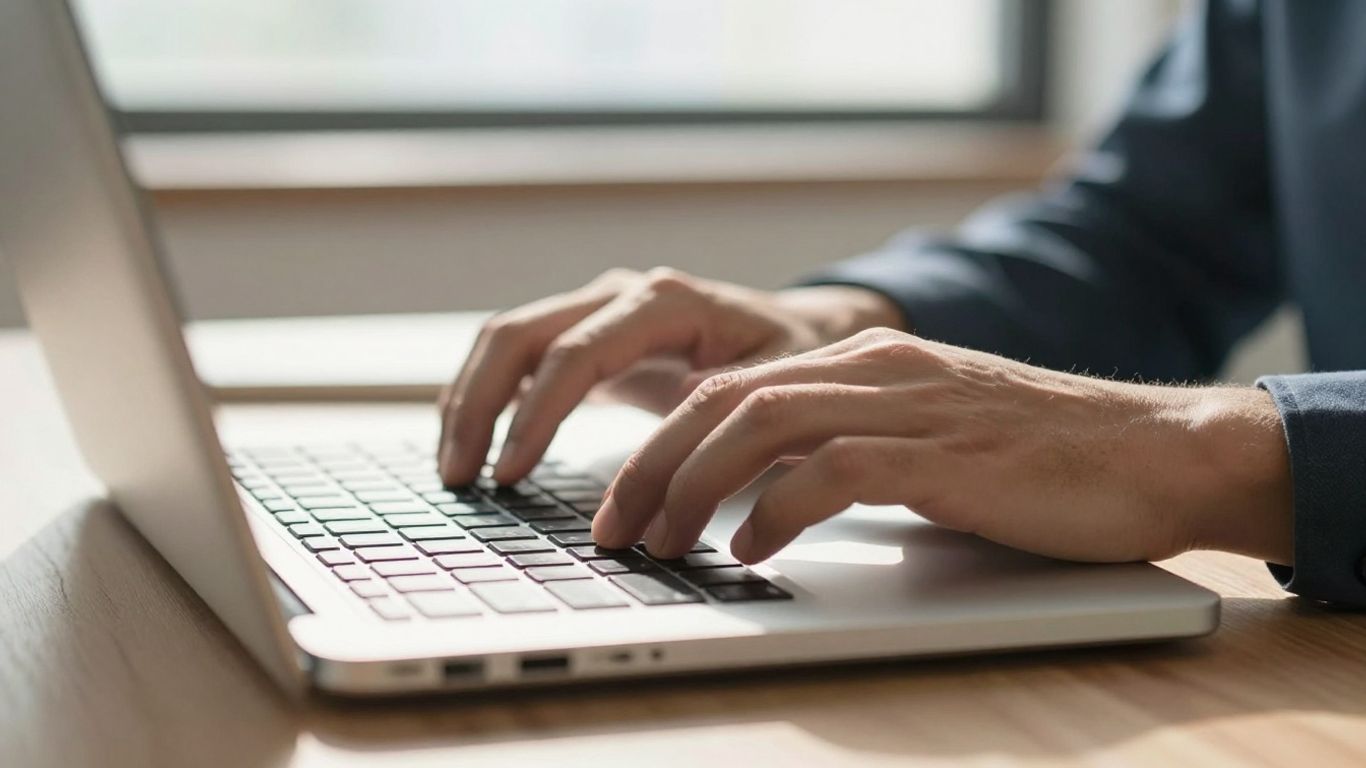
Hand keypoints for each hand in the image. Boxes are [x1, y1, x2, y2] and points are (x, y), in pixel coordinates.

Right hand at [437, 268, 901, 485]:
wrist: (805, 331)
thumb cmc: (795, 360)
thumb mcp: (775, 387)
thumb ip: (717, 416)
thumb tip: (664, 466)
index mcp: (665, 301)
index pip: (575, 351)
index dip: (536, 414)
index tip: (511, 473)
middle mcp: (621, 294)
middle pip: (519, 334)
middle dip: (479, 405)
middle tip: (462, 477)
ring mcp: (598, 308)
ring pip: (507, 340)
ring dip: (471, 401)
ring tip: (456, 469)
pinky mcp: (588, 334)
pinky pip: (520, 357)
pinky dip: (489, 397)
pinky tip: (476, 444)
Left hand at [593, 328, 1293, 565]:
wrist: (1151, 452)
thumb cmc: (1039, 460)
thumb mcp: (926, 438)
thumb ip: (851, 449)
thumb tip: (767, 499)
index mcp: (866, 359)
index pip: (733, 386)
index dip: (665, 442)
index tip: (626, 499)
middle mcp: (876, 368)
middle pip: (726, 400)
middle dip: (654, 465)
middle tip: (615, 527)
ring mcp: (908, 404)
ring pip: (761, 424)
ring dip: (694, 487)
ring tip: (662, 543)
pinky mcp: (941, 453)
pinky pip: (831, 471)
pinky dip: (775, 509)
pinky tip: (749, 550)